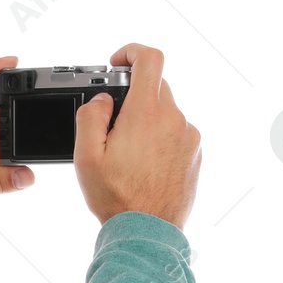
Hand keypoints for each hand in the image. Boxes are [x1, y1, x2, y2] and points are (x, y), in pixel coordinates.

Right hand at [74, 44, 201, 229]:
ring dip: (146, 120)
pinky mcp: (196, 152)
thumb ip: (90, 117)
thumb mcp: (86, 156)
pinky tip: (144, 165)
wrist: (148, 231)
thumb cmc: (116, 197)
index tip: (118, 63)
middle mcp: (173, 119)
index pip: (150, 59)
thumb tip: (102, 99)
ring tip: (127, 154)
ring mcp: (189, 136)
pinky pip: (176, 132)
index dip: (132, 51)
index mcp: (146, 114)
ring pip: (166, 111)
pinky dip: (160, 138)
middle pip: (156, 87)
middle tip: (112, 124)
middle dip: (133, 96)